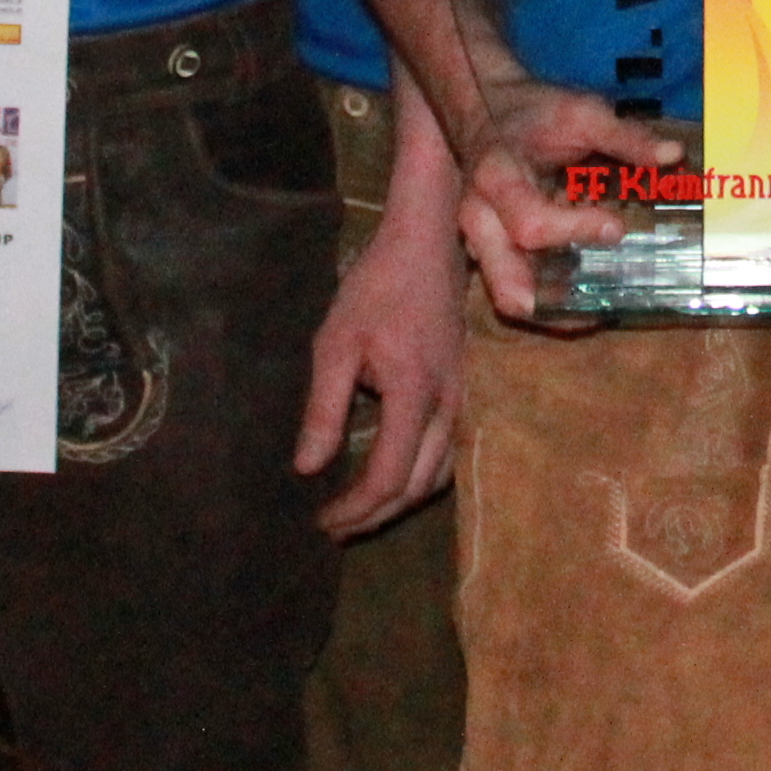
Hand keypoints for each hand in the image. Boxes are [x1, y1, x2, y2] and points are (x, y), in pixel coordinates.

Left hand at [298, 212, 463, 536]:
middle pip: (419, 486)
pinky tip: (394, 474)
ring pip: (439, 473)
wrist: (427, 243)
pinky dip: (419, 477)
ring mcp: (461, 397)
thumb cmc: (376, 287)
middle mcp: (447, 405)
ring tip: (361, 510)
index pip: (389, 477)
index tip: (322, 519)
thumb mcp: (335, 343)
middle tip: (336, 526)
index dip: (356, 508)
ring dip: (401, 500)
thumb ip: (323, 408)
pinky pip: (447, 452)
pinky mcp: (462, 388)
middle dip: (376, 515)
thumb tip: (308, 467)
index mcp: (414, 395)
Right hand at [451, 80, 679, 324]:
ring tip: (607, 305)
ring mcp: (482, 244)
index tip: (617, 228)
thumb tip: (673, 154)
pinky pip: (518, 292)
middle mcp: (480, 223)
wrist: (487, 110)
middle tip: (610, 301)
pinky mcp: (493, 255)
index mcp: (497, 180)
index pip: (531, 225)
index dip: (576, 232)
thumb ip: (624, 136)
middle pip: (508, 289)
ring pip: (512, 300)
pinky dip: (554, 301)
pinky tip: (592, 293)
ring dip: (559, 311)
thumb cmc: (534, 112)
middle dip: (560, 306)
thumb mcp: (580, 112)